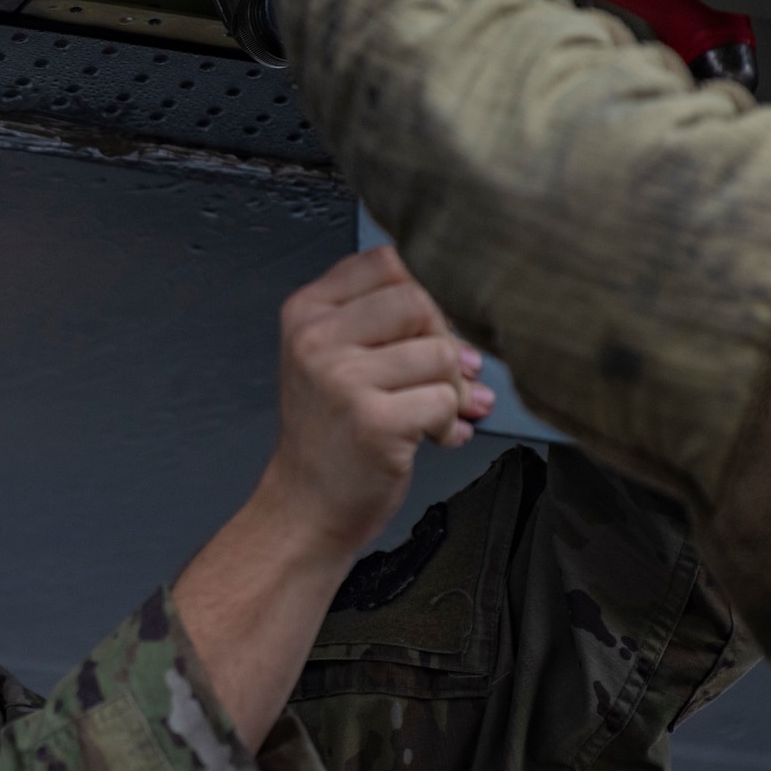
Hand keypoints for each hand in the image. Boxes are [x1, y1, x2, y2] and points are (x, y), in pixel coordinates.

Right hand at [262, 245, 491, 559]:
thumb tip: (464, 303)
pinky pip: (445, 400)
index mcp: (306, 312)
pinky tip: (433, 437)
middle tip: (441, 377)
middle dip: (442, 341)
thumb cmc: (328, 435)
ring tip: (435, 414)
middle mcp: (316, 339)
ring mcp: (341, 380)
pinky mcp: (372, 421)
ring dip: (452, 389)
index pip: (387, 262)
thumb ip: (383, 318)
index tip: (423, 332)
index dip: (423, 294)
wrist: (305, 508)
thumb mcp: (333, 358)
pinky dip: (450, 423)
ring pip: (439, 352)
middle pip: (418, 300)